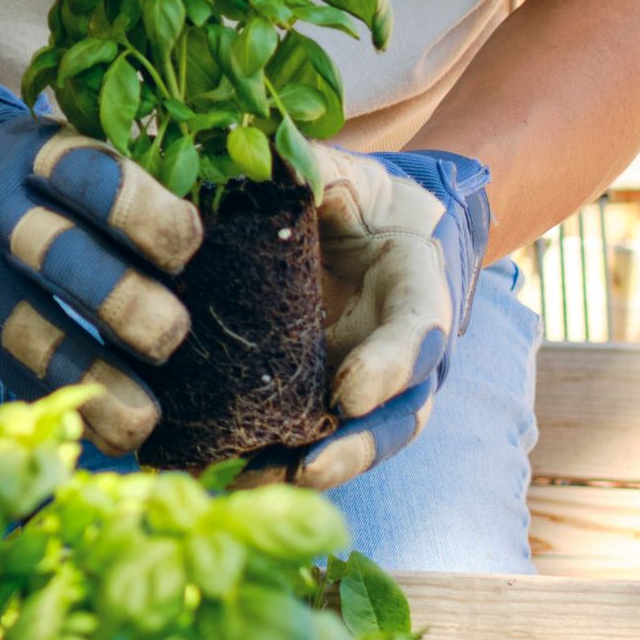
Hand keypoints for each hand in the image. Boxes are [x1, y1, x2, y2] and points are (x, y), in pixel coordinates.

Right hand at [0, 83, 203, 452]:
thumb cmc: (35, 176)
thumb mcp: (70, 151)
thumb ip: (128, 188)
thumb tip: (228, 248)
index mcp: (44, 159)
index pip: (96, 180)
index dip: (147, 216)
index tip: (186, 248)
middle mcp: (2, 213)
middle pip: (61, 256)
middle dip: (123, 303)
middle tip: (170, 336)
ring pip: (30, 330)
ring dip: (91, 380)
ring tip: (142, 421)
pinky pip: (11, 372)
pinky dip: (61, 406)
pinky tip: (105, 436)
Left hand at [277, 148, 491, 486]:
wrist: (376, 232)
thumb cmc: (362, 200)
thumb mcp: (347, 177)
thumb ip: (317, 171)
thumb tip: (267, 154)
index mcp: (418, 292)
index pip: (416, 333)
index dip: (387, 365)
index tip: (347, 392)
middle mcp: (404, 355)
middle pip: (397, 417)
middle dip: (354, 449)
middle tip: (308, 470)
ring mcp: (368, 387)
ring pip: (354, 445)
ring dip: (306, 473)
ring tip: (249, 486)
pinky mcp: (325, 403)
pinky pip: (308, 444)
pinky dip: (272, 465)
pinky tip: (222, 478)